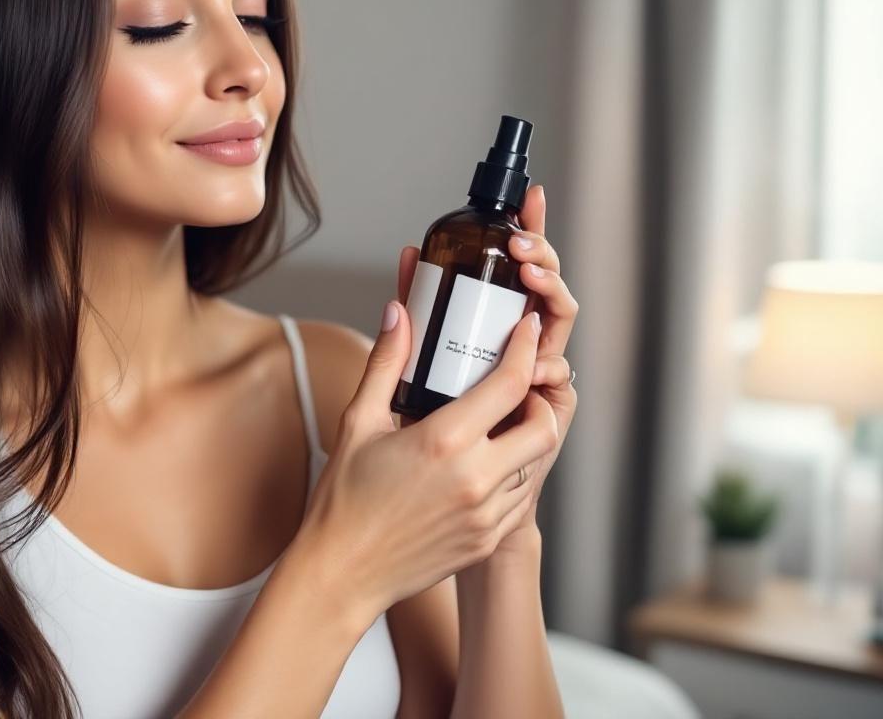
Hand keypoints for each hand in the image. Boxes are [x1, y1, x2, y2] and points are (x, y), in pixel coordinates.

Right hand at [297, 293, 559, 624]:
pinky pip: (521, 500)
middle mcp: (475, 479)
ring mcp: (486, 515)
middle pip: (543, 426)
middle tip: (520, 386)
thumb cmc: (343, 498)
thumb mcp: (358, 422)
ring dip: (527, 439)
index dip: (524, 350)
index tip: (525, 329)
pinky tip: (485, 466)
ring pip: (536, 465)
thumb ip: (385, 363)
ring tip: (501, 425)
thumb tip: (397, 313)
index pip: (509, 385)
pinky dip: (513, 476)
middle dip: (540, 399)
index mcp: (444, 442)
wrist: (342, 572)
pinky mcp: (487, 540)